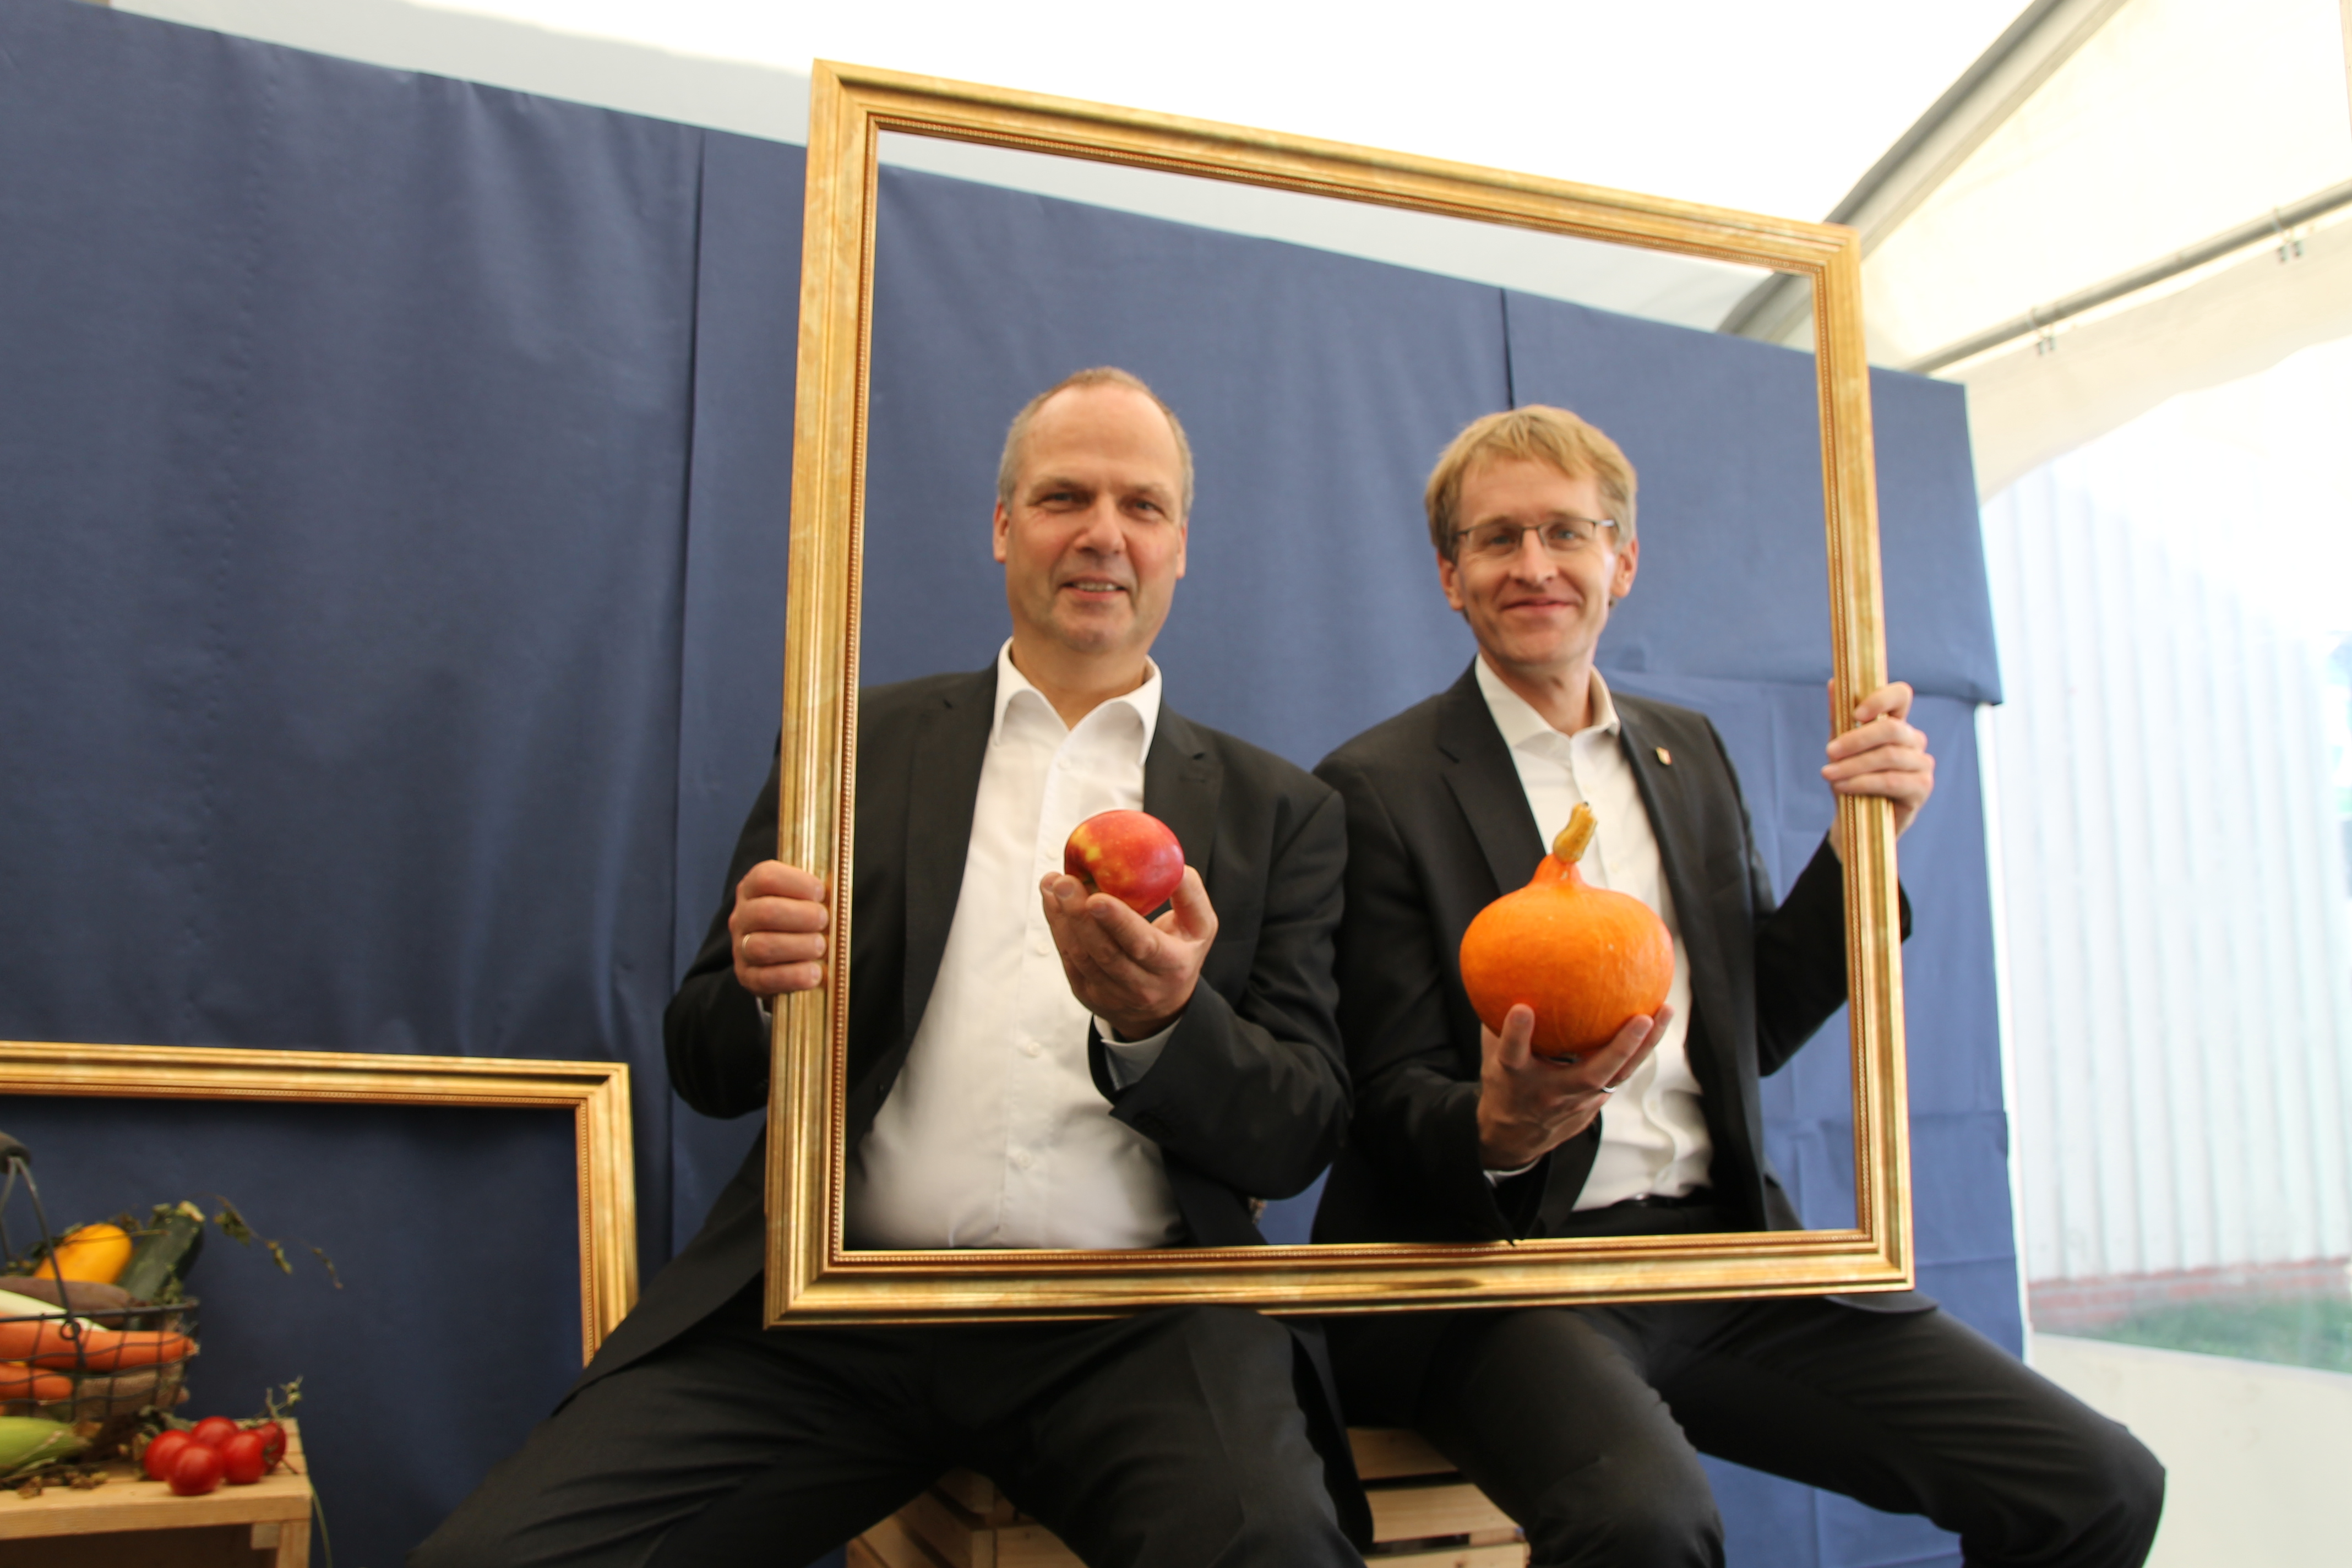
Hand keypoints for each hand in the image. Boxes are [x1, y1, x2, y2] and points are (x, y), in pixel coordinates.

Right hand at [729, 861, 830, 996]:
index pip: (765, 877)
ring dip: (798, 946)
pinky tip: (814, 973)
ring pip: (762, 946)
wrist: (783, 959)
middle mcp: (741, 917)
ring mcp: (740, 948)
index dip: (796, 882)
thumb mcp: (803, 900)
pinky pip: (765, 978)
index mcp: (753, 889)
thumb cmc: (800, 921)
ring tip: (820, 947)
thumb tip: (835, 895)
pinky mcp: (747, 976)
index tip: (820, 892)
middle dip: (801, 916)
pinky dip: (793, 976)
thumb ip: (814, 895)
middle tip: (823, 920)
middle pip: (765, 911)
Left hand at [1039, 864, 1216, 1041]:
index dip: (1118, 922)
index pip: (1143, 945)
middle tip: (1064, 881)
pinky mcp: (1086, 993)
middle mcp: (1142, 986)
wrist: (1162, 1006)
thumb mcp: (1201, 926)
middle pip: (1104, 953)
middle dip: (1079, 915)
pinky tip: (1051, 902)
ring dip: (1062, 919)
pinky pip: (1068, 960)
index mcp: (1173, 966)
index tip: (1096, 897)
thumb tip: (1172, 866)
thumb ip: (1190, 894)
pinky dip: (1056, 928)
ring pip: (1080, 957)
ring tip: (1052, 884)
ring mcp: (1111, 994)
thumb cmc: (1180, 952)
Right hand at [1475, 1003, 1671, 1170]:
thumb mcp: (1492, 1057)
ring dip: (1644, 1046)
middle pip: (1591, 1074)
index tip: (1521, 1009)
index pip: (1512, 1056)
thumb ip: (1498, 1023)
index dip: (1516, 1034)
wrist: (1517, 1136)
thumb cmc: (1505, 1087)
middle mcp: (1551, 1092)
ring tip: (1665, 1010)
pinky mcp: (1594, 1104)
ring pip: (1618, 1076)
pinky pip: (1620, 1074)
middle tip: (1641, 1019)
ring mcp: (1577, 1102)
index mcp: (1516, 1079)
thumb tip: (1503, 975)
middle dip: (1619, 1048)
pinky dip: (1639, 1050)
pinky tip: (1655, 1024)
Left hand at [1824, 681, 1934, 853]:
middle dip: (1856, 740)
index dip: (1881, 698)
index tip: (1857, 712)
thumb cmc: (1851, 779)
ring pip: (1888, 756)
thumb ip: (1839, 717)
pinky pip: (1891, 781)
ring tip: (1829, 774)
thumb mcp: (1841, 748)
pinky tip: (1843, 787)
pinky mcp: (1922, 788)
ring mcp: (1922, 764)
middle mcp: (1914, 740)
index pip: (1901, 695)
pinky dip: (1862, 782)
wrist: (1856, 821)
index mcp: (1897, 723)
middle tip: (1829, 752)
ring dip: (1853, 765)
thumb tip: (1833, 682)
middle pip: (1891, 729)